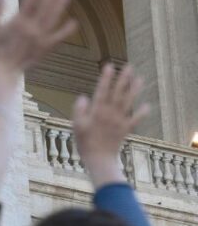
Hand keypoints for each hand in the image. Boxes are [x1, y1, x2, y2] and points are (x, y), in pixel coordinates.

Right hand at [0, 0, 76, 82]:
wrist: (4, 72)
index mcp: (18, 22)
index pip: (30, 0)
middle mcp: (32, 28)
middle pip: (45, 6)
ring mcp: (40, 38)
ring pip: (53, 18)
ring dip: (61, 5)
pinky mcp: (46, 48)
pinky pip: (59, 37)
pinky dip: (67, 30)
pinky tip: (74, 22)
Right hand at [73, 63, 147, 185]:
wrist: (99, 159)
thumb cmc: (85, 143)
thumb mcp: (76, 126)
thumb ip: (79, 110)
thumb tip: (84, 97)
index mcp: (97, 111)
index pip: (102, 90)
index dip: (106, 78)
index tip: (109, 66)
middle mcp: (110, 113)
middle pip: (118, 92)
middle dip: (124, 79)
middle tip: (129, 67)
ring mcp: (119, 121)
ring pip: (128, 102)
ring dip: (135, 90)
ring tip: (140, 79)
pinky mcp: (125, 129)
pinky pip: (135, 119)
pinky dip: (142, 113)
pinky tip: (147, 106)